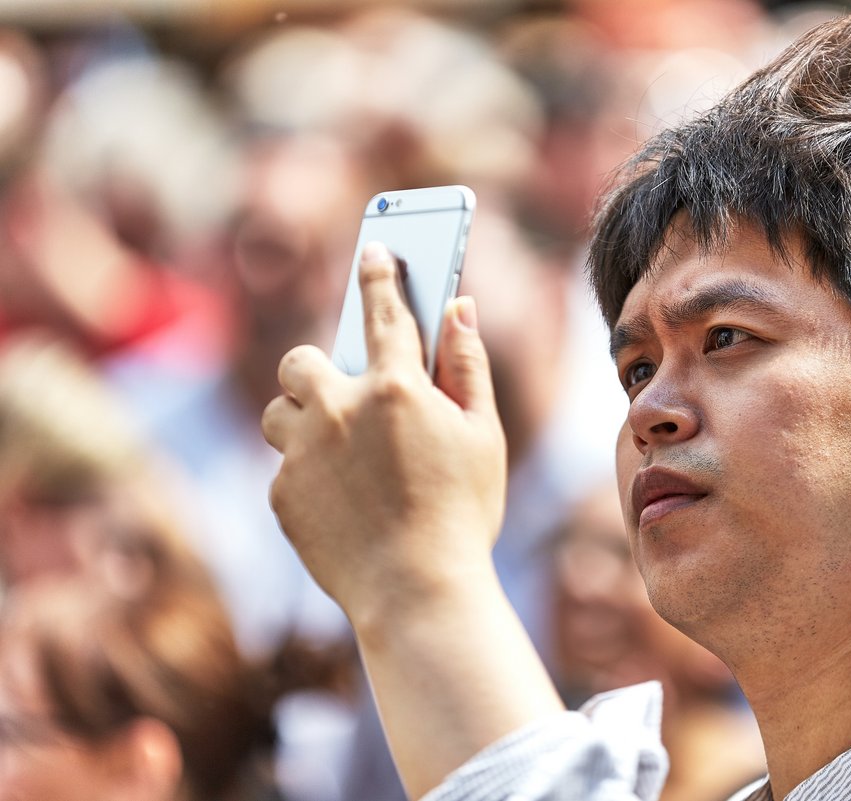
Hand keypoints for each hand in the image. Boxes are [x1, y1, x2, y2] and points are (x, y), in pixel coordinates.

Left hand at [262, 242, 506, 626]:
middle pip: (301, 360)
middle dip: (318, 369)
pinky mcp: (281, 495)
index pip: (384, 308)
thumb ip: (467, 364)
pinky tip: (345, 504)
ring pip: (278, 412)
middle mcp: (339, 409)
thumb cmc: (463, 512)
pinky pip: (283, 467)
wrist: (417, 593)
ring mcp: (302, 453)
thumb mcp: (482, 434)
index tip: (375, 248)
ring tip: (340, 452)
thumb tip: (459, 307)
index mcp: (396, 386)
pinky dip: (307, 476)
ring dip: (302, 422)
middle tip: (345, 394)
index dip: (380, 272)